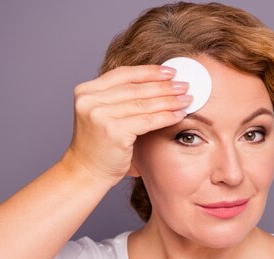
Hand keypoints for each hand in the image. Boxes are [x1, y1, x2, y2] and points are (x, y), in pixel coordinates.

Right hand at [60, 64, 192, 185]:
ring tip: (187, 99)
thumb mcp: (104, 115)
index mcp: (86, 91)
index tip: (170, 72)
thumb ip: (120, 99)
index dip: (149, 72)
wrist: (86, 172)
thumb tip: (157, 85)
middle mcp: (90, 100)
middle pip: (136, 88)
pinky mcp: (113, 131)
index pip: (123, 74)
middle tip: (185, 85)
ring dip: (169, 101)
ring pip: (144, 104)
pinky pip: (147, 121)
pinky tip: (179, 115)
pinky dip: (166, 117)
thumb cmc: (99, 146)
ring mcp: (100, 115)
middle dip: (164, 86)